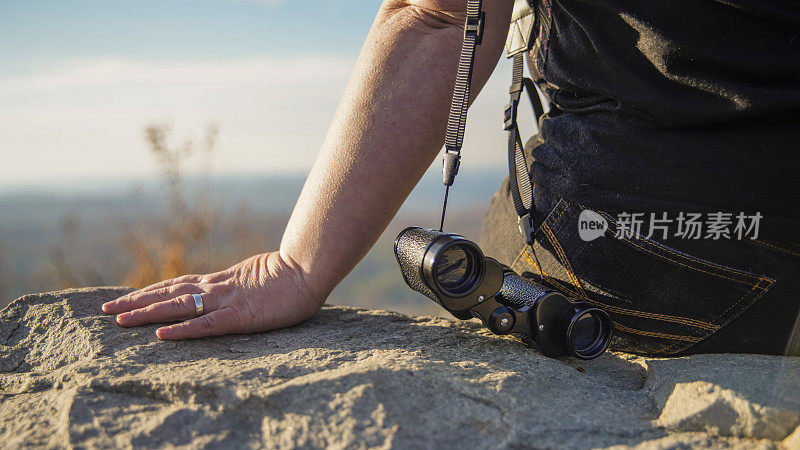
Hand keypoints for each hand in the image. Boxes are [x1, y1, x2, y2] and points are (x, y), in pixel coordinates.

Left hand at [101, 252, 318, 339]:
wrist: (308, 269)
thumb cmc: (291, 273)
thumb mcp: (259, 275)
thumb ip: (242, 282)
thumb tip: (236, 284)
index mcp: (222, 280)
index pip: (179, 285)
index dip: (152, 291)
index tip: (128, 297)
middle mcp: (217, 288)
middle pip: (169, 294)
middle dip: (137, 302)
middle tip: (107, 310)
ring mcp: (227, 301)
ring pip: (179, 307)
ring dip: (147, 313)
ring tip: (119, 320)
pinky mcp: (240, 316)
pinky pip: (206, 325)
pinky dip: (182, 330)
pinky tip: (161, 335)